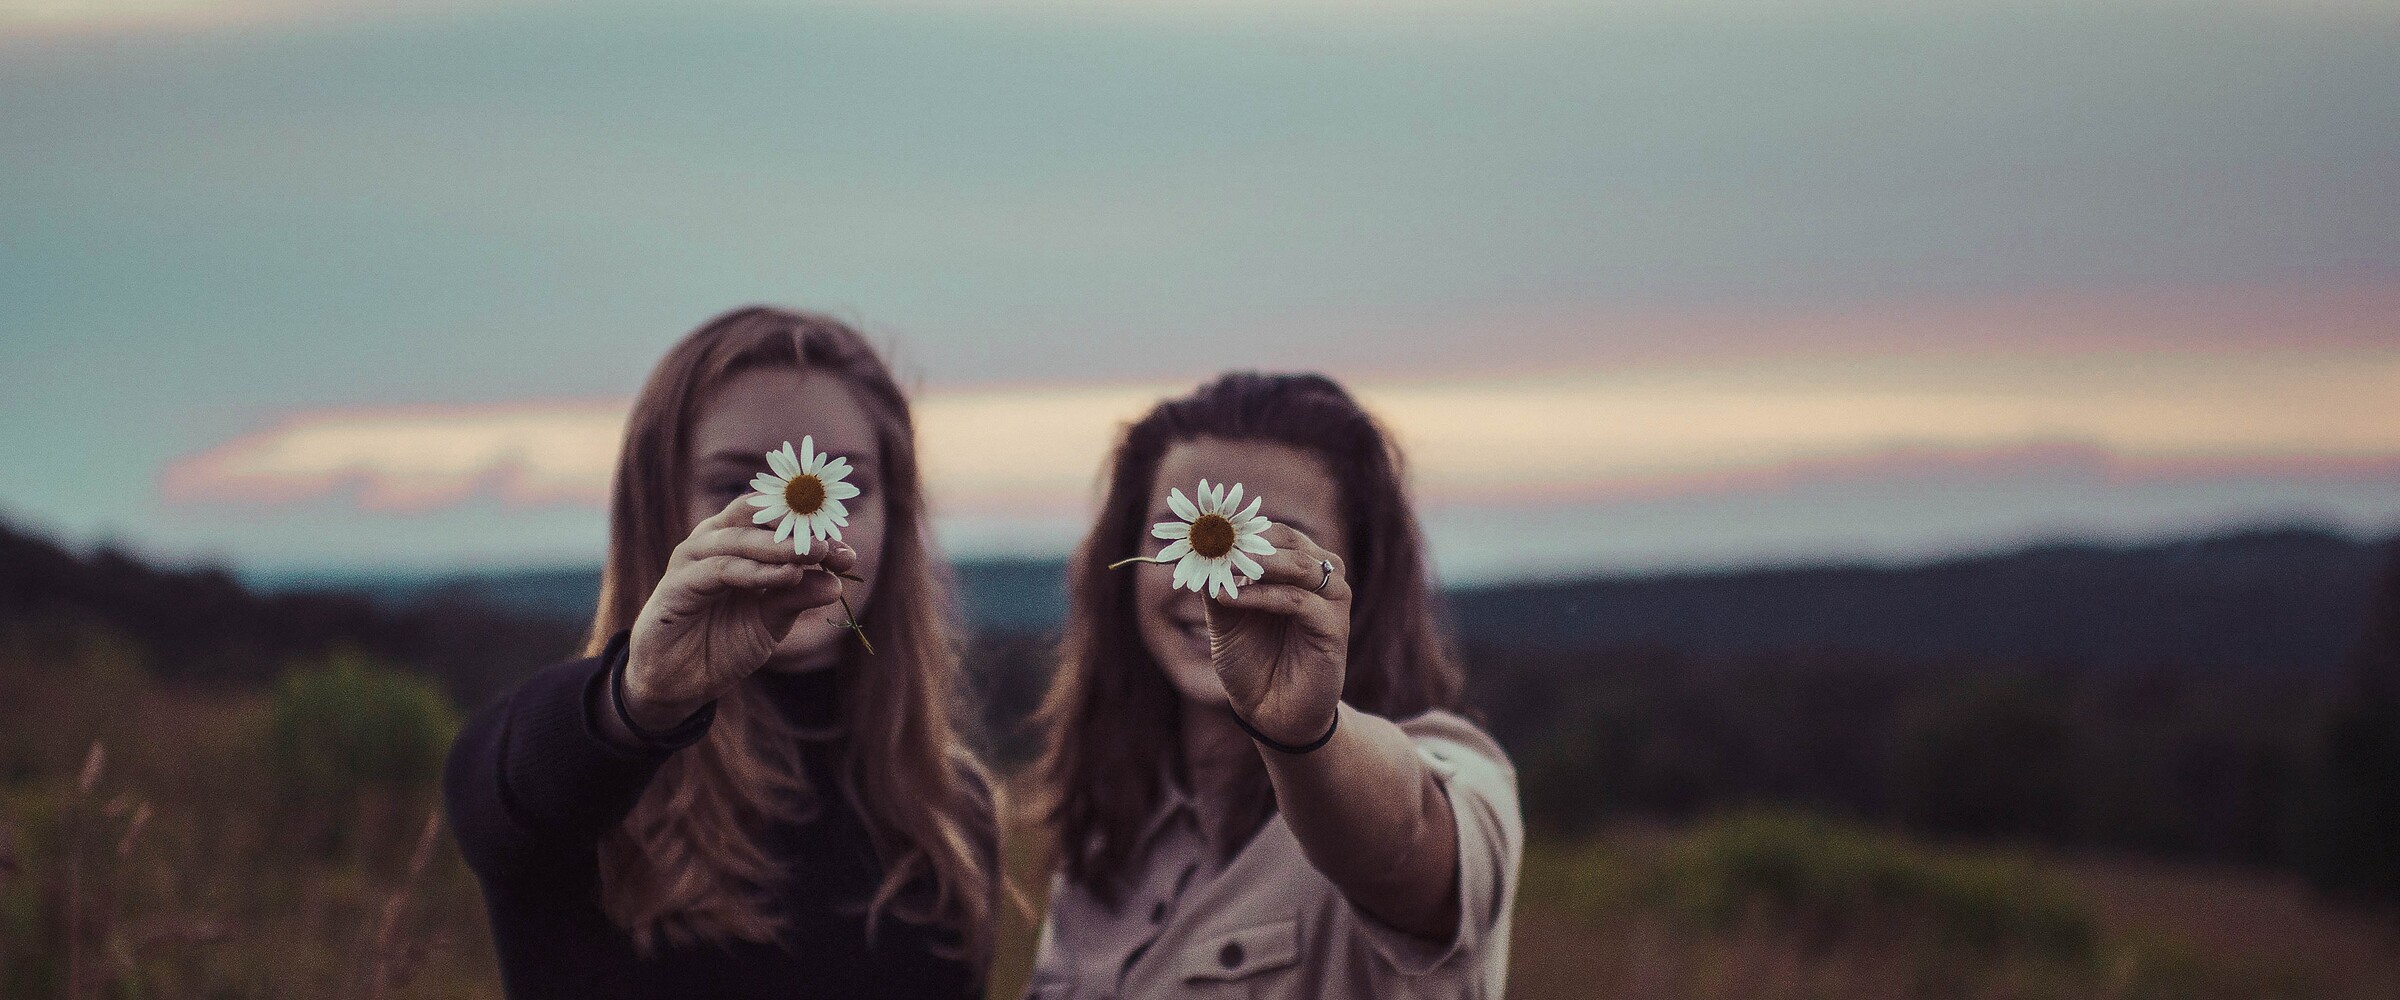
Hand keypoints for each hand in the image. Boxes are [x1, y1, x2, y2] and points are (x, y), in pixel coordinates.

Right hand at [622, 494, 855, 729]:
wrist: (679, 682)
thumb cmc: (723, 642)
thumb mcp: (771, 620)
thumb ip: (798, 597)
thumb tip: (837, 583)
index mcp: (736, 541)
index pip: (776, 518)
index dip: (813, 530)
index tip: (848, 553)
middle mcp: (713, 540)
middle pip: (757, 515)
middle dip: (799, 529)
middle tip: (832, 547)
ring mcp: (692, 558)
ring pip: (741, 538)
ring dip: (781, 546)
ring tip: (816, 555)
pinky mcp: (677, 584)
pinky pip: (722, 569)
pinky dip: (756, 571)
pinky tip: (788, 576)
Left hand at [1204, 524, 1349, 744]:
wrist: (1271, 714)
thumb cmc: (1252, 663)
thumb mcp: (1226, 619)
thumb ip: (1218, 584)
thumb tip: (1199, 551)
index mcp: (1298, 569)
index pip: (1275, 532)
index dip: (1241, 528)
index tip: (1206, 529)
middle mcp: (1320, 578)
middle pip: (1290, 541)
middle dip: (1249, 541)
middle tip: (1213, 543)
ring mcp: (1332, 601)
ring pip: (1300, 565)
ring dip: (1258, 563)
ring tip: (1224, 567)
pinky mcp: (1334, 628)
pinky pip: (1298, 600)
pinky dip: (1263, 596)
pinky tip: (1232, 598)